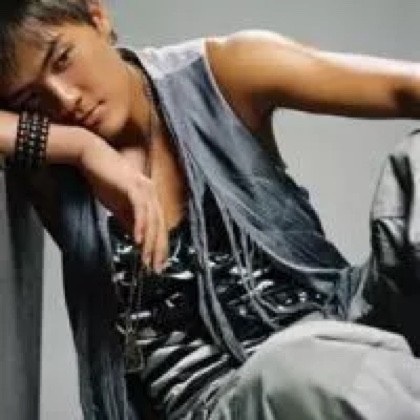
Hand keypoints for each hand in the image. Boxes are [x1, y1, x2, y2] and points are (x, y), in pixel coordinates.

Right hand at [77, 133, 167, 272]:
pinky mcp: (133, 186)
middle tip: (155, 268)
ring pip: (152, 220)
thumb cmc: (105, 179)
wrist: (91, 157)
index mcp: (150, 197)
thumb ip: (129, 221)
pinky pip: (140, 209)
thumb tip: (137, 240)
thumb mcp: (118, 206)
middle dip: (158, 249)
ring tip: (146, 260)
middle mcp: (151, 193)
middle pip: (160, 225)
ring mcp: (144, 188)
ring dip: (150, 242)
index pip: (159, 226)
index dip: (159, 246)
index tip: (157, 263)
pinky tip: (137, 240)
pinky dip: (140, 226)